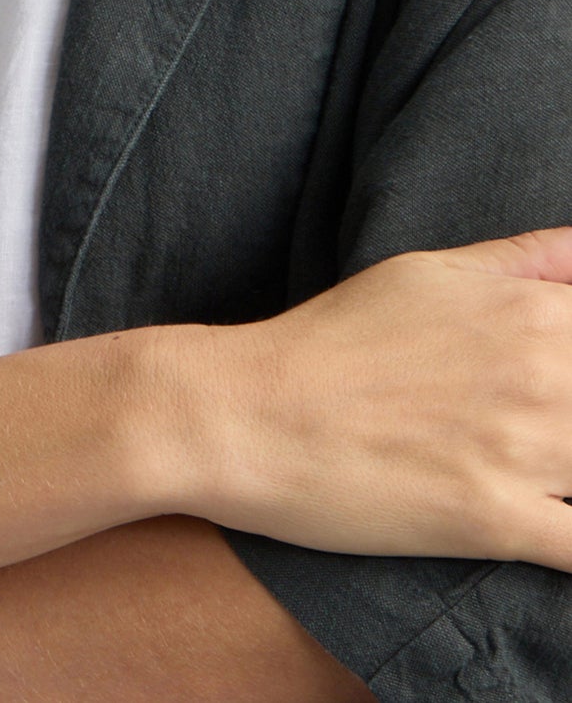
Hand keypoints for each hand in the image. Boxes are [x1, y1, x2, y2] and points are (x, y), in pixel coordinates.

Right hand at [154, 224, 571, 570]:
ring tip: (539, 469)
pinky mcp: (496, 521)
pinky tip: (555, 529)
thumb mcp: (431, 273)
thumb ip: (527, 259)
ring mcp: (522, 451)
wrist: (249, 414)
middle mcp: (541, 374)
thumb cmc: (335, 340)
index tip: (560, 385)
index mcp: (530, 310)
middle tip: (538, 427)